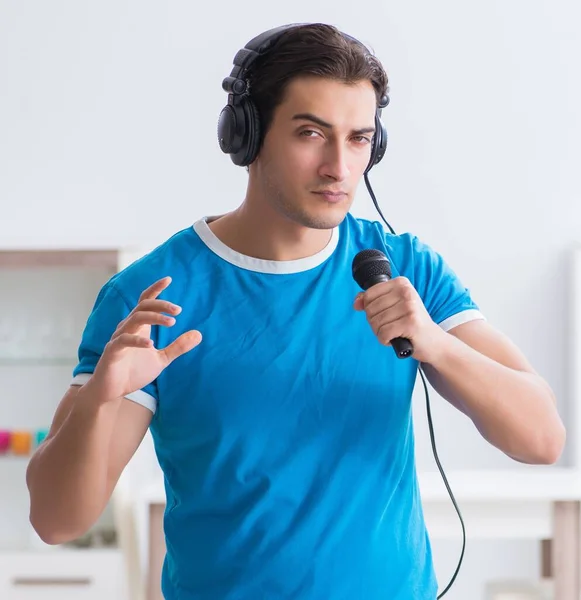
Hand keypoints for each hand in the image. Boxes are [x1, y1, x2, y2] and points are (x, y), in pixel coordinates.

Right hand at [90, 277, 201, 400]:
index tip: (169, 279)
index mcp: (139, 327)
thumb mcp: (161, 359)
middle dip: (161, 305)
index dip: (155, 289)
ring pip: (135, 319)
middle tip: (178, 310)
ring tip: (172, 322)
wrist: (111, 390)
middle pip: (143, 306)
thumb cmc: (133, 372)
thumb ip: (178, 347)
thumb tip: (199, 334)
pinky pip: (124, 340)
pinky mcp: (112, 351)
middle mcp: (128, 327)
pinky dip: (138, 341)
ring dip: (154, 318)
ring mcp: (119, 338)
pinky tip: (151, 344)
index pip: (145, 301)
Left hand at [353, 276, 446, 363]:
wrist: (434, 341)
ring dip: (382, 333)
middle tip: (393, 326)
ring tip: (397, 332)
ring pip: (376, 323)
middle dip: (376, 324)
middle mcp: (406, 291)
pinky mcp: (411, 323)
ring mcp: (410, 306)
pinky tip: (398, 339)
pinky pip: (383, 334)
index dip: (371, 310)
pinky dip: (386, 340)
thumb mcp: (392, 307)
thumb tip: (356, 303)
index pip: (368, 295)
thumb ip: (372, 301)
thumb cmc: (411, 323)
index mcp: (401, 283)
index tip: (387, 315)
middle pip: (370, 310)